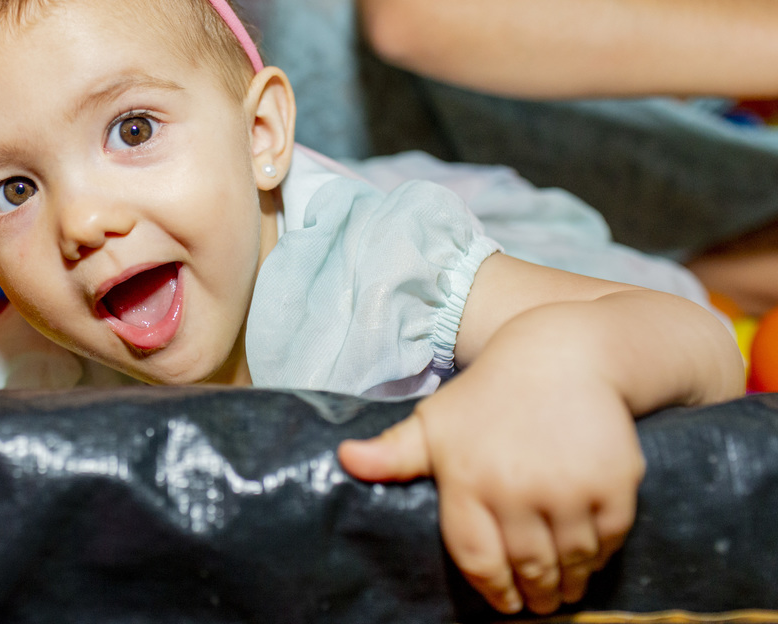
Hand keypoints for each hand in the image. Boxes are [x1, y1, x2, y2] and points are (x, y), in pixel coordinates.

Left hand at [337, 354, 644, 614]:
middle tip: (538, 604)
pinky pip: (607, 541)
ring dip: (569, 583)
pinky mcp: (612, 485)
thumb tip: (342, 460)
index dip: (494, 590)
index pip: (477, 560)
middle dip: (534, 595)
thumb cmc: (488, 394)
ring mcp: (566, 490)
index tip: (505, 603)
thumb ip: (394, 453)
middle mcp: (515, 490)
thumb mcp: (435, 421)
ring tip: (565, 590)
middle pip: (528, 570)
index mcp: (466, 481)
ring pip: (571, 562)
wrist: (564, 354)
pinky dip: (600, 556)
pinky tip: (590, 559)